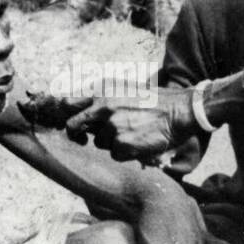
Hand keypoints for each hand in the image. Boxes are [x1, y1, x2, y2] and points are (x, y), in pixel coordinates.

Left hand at [65, 88, 197, 161]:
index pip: (67, 102)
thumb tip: (80, 113)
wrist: (179, 110)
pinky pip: (115, 154)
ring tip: (131, 132)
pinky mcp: (123, 143)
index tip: (70, 122)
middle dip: (76, 134)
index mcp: (101, 90)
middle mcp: (103, 106)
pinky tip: (139, 142)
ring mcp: (112, 125)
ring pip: (99, 143)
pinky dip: (125, 152)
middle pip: (73, 126)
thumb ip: (100, 99)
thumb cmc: (152, 101)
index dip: (64, 115)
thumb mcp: (122, 89)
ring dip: (111, 142)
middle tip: (83, 138)